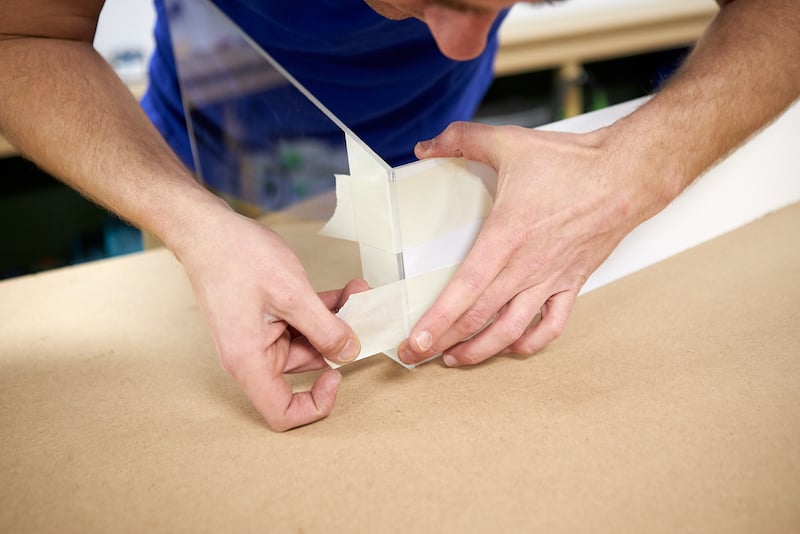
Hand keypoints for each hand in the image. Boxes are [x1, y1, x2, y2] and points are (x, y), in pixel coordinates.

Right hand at [170, 204, 364, 430]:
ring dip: (335, 323)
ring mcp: (260, 336)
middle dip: (337, 346)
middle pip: (304, 370)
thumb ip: (325, 328)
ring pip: (309, 343)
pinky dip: (323, 311)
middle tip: (365, 318)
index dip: (316, 406)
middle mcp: (253, 355)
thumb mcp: (292, 293)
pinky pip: (301, 324)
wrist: (206, 229)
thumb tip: (350, 352)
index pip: (282, 413)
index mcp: (249, 360)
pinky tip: (345, 292)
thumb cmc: (234, 257)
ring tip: (358, 295)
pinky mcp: (267, 319)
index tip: (337, 377)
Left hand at [398, 121, 669, 366]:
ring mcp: (551, 280)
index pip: (465, 289)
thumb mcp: (509, 142)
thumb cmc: (572, 163)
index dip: (438, 320)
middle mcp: (527, 266)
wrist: (628, 175)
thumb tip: (426, 146)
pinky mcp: (572, 284)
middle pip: (480, 317)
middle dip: (444, 342)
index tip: (416, 342)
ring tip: (454, 359)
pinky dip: (530, 344)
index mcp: (506, 235)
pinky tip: (511, 349)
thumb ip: (462, 140)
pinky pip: (552, 326)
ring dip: (481, 350)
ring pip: (512, 330)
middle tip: (416, 356)